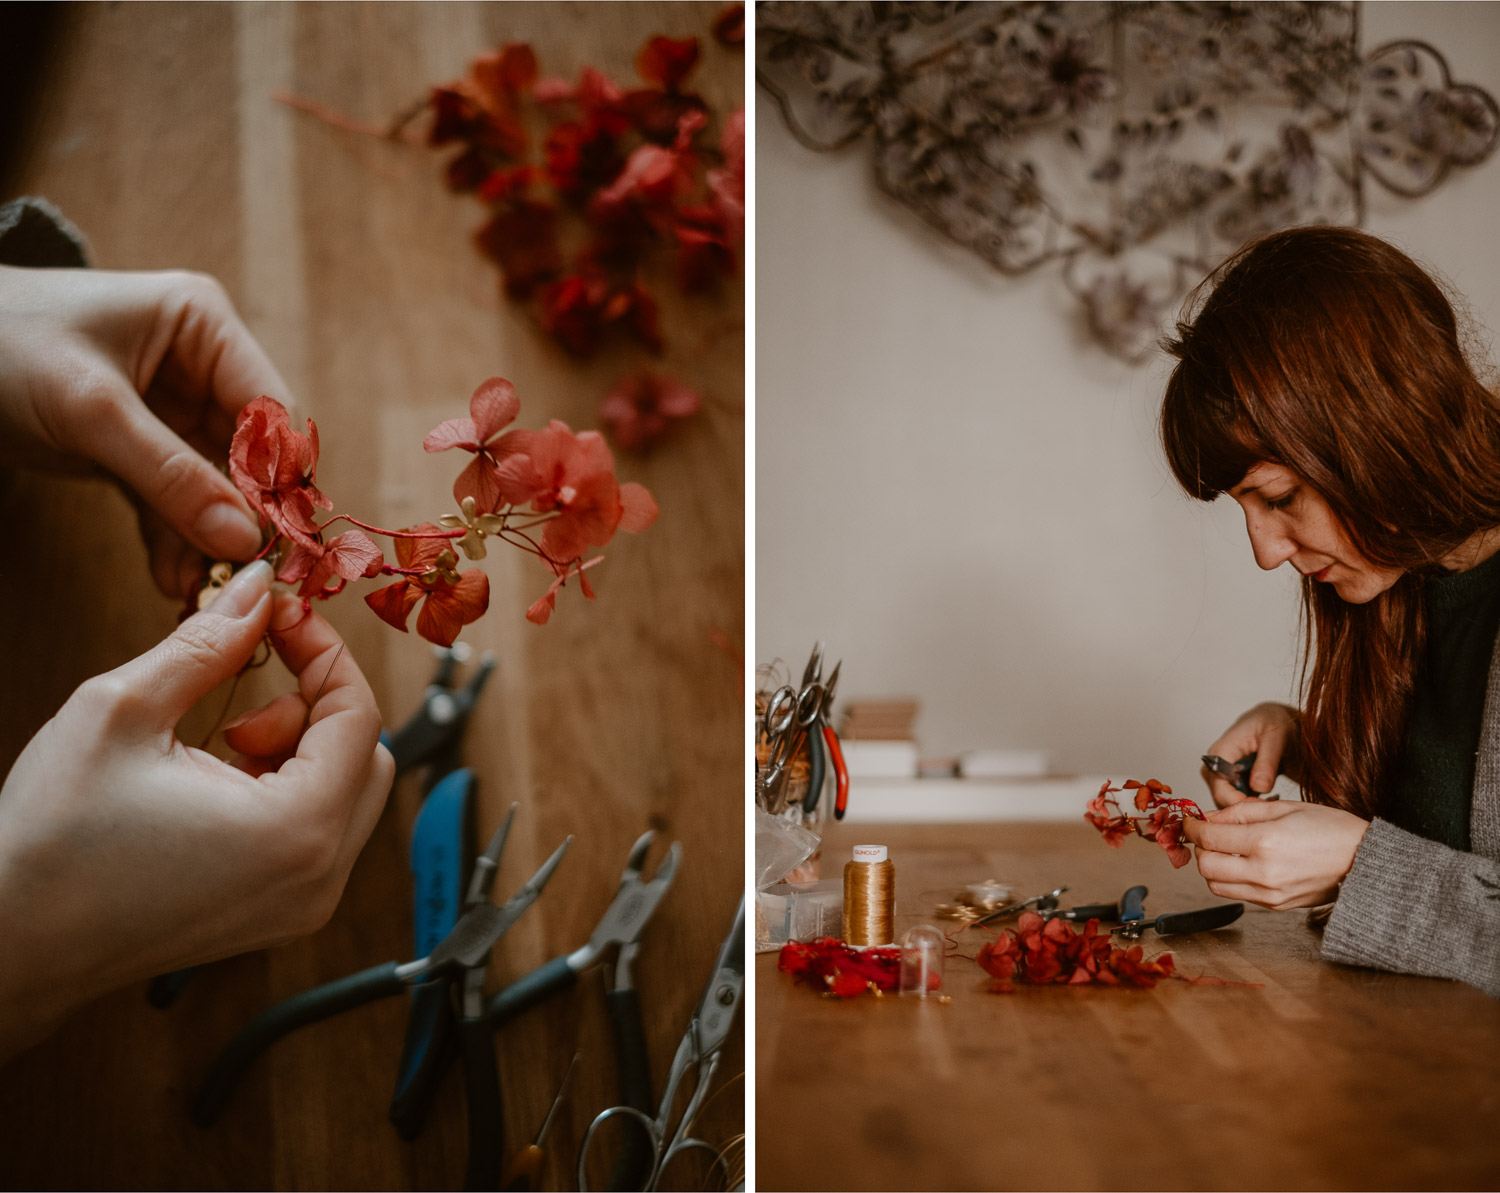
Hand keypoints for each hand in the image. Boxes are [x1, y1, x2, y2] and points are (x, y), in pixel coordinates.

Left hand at [0, 266, 291, 596]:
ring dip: (206, 538)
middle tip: (238, 575)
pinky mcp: (141, 447)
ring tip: (196, 588)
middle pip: (248, 454)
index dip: (278, 475)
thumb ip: (170, 474)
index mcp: (203, 326)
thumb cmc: (1, 345)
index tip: (277, 539)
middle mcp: (199, 365)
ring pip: (213, 485)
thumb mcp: (90, 409)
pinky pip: (173, 498)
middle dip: (241, 517)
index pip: (269, 409)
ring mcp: (171, 409)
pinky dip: (174, 538)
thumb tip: (242, 538)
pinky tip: (173, 577)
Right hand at [0, 562, 393, 1059]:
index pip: (360, 716)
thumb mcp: (123, 710)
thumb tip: (254, 589)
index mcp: (297, 830)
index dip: (325, 654)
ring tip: (221, 740)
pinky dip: (288, 786)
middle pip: (368, 754)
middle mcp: (319, 877)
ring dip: (300, 745)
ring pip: (348, 791)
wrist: (11, 942)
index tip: (283, 620)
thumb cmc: (52, 841)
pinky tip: (219, 779)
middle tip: (246, 685)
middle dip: (315, 703)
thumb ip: (205, 644)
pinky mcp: (282, 913)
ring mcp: (305, 904)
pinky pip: (320, 829)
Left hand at [1180, 798, 1369, 909]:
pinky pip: (1238, 894)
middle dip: (1200, 848)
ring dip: (1212, 866)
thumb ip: (1240, 812)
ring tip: (1226, 849)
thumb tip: (1209, 817)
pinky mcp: (1275, 906)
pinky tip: (1244, 862)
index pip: (1208, 838)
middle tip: (1208, 834)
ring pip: (1216, 885)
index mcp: (1265, 842)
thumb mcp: (1284, 808)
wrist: (1366, 862)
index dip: (1192, 827)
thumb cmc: (1331, 829)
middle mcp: (1263, 872)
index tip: (1189, 821)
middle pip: (1206, 866)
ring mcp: (1269, 894)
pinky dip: (1231, 879)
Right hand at [1201, 701, 1300, 806]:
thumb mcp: (1277, 738)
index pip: (1220, 789)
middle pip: (1221, 800)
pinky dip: (1252, 805)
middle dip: (1246, 809)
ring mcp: (1220, 776)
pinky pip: (1235, 802)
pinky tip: (1270, 798)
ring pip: (1227, 804)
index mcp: (1220, 752)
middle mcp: (1214, 766)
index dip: (1240, 803)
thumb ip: (1267, 762)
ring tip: (1274, 801)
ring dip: (1250, 807)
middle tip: (1274, 808)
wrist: (1276, 722)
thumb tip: (1259, 787)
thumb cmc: (1274, 724)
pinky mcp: (1229, 782)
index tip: (1265, 808)